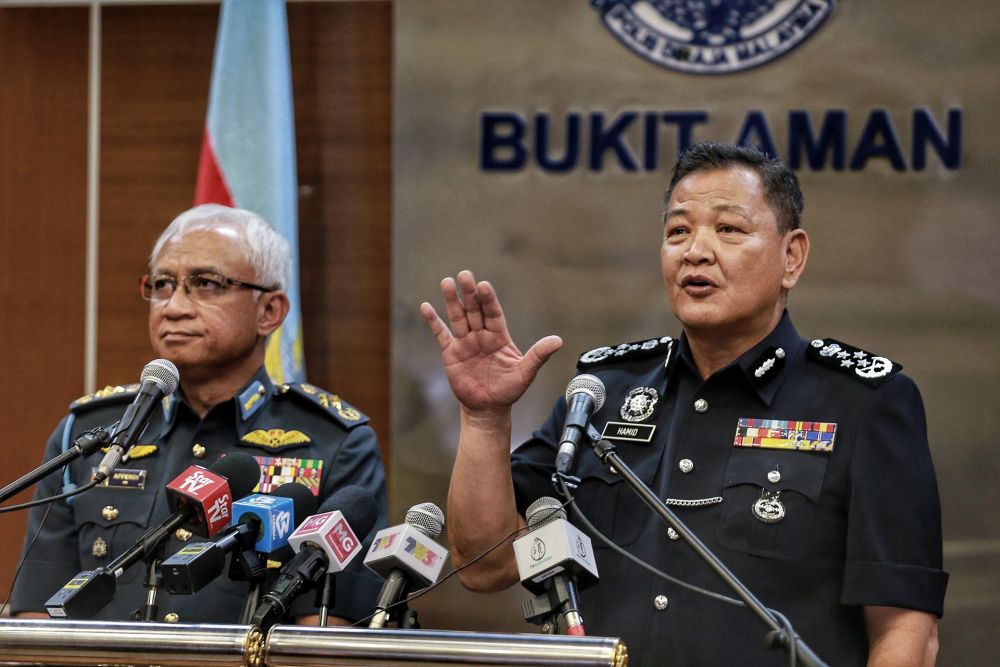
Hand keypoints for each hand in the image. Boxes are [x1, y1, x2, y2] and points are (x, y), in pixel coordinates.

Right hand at [420, 270, 561, 413]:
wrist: (488, 408)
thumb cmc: (508, 390)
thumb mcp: (525, 372)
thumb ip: (539, 355)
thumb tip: (558, 341)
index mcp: (499, 336)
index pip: (494, 313)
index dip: (489, 300)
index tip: (484, 286)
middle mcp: (481, 335)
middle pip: (474, 310)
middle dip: (470, 294)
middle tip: (465, 275)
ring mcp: (465, 342)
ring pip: (458, 317)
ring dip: (452, 301)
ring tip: (447, 282)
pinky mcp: (451, 353)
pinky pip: (441, 334)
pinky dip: (434, 321)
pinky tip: (426, 307)